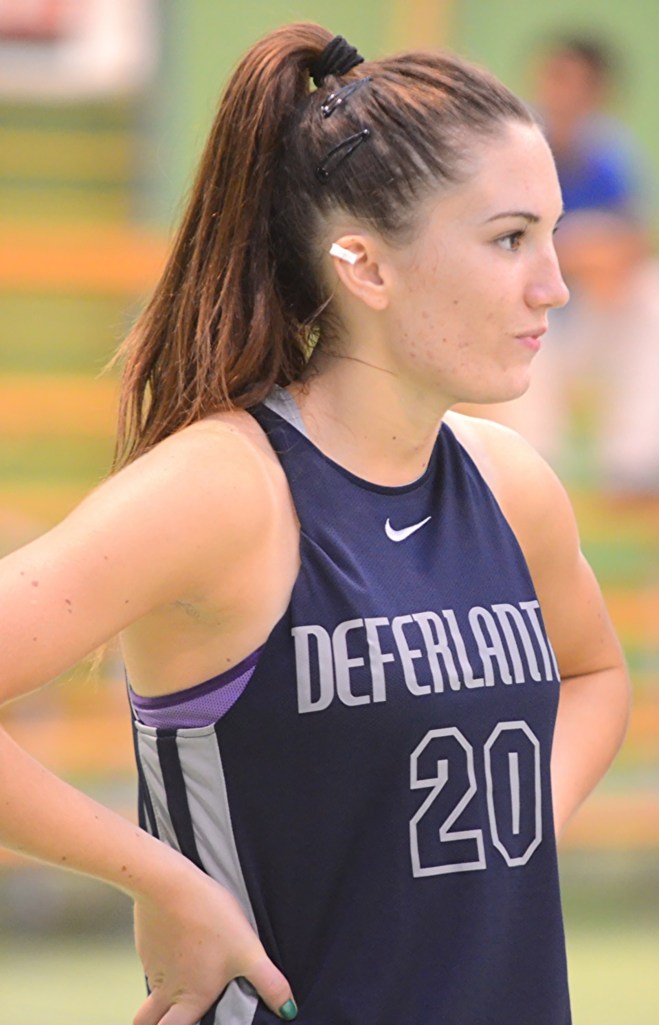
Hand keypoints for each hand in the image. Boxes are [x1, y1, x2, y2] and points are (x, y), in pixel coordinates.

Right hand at [132, 870, 295, 1023]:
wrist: (169, 884)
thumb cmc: (208, 918)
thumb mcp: (248, 951)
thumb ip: (268, 983)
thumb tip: (287, 1008)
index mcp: (190, 999)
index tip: (193, 1024)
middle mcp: (165, 989)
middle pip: (147, 1021)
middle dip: (156, 1022)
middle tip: (171, 1015)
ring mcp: (152, 965)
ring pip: (152, 990)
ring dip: (164, 990)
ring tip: (187, 972)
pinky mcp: (147, 943)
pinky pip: (152, 959)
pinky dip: (164, 957)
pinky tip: (183, 938)